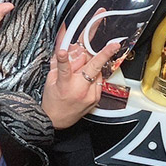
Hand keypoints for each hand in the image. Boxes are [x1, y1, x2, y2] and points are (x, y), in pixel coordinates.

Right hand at [41, 11, 121, 128]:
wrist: (56, 120)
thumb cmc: (52, 99)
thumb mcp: (51, 78)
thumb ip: (60, 62)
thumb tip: (66, 47)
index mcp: (64, 84)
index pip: (64, 67)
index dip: (64, 58)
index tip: (64, 50)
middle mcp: (79, 89)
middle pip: (92, 68)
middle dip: (104, 54)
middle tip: (114, 45)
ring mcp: (90, 95)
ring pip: (97, 72)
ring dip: (93, 65)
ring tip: (83, 67)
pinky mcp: (96, 99)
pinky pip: (98, 81)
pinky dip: (93, 76)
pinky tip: (85, 79)